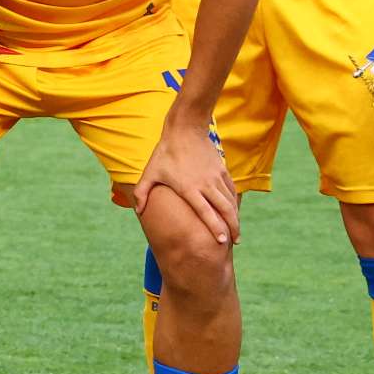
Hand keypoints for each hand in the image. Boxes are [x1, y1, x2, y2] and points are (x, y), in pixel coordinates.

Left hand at [136, 116, 239, 245]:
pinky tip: (234, 212)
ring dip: (235, 218)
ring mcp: (216, 177)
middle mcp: (206, 184)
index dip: (215, 227)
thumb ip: (142, 192)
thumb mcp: (150, 172)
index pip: (205, 212)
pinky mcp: (222, 170)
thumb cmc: (165, 153)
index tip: (221, 241)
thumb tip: (137, 211)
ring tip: (236, 233)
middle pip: (224, 210)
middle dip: (232, 228)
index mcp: (189, 188)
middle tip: (235, 243)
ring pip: (230, 201)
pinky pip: (231, 190)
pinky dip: (234, 203)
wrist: (185, 130)